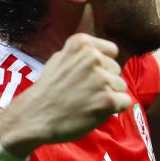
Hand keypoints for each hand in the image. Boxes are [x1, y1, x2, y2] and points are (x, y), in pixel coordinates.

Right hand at [0, 34, 131, 153]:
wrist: (35, 116)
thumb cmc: (47, 89)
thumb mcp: (59, 58)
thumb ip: (81, 55)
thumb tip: (101, 56)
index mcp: (81, 44)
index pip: (112, 51)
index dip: (103, 65)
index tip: (91, 76)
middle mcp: (93, 57)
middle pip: (117, 69)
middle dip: (106, 81)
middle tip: (86, 92)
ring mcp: (101, 79)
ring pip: (121, 86)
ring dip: (110, 95)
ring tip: (88, 102)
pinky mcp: (108, 100)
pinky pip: (125, 102)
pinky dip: (115, 109)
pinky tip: (96, 111)